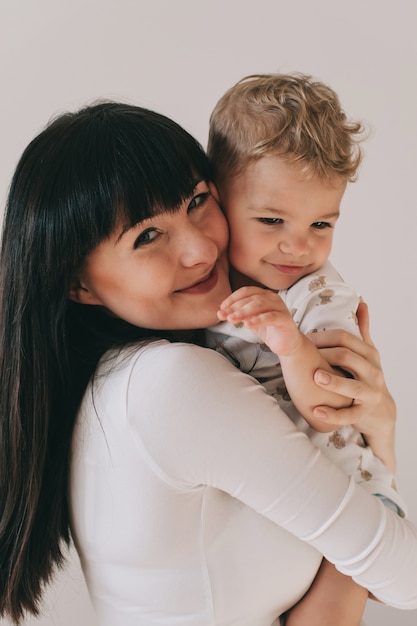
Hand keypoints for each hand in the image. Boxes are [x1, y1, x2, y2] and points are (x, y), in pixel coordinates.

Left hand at [218, 286, 301, 355]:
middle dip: (235, 307)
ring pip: (260, 305)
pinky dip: (258, 320)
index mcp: (264, 295)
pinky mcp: (285, 319)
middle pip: (251, 299)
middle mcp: (272, 298)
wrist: (286, 343)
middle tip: (224, 315)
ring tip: (232, 319)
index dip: (233, 298)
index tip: (222, 307)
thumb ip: (238, 316)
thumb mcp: (250, 321)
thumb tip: (220, 313)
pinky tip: (248, 324)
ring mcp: (280, 307)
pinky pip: (270, 317)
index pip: (246, 292)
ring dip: (244, 312)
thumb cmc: (268, 329)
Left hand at [308, 302, 395, 469]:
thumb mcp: (368, 352)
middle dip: (324, 354)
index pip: (345, 339)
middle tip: (302, 354)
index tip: (303, 339)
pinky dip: (332, 414)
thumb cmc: (368, 376)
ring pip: (352, 386)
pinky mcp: (363, 413)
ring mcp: (370, 393)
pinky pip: (348, 415)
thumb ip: (363, 329)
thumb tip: (361, 302)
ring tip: (315, 376)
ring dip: (333, 381)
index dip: (322, 336)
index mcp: (369, 354)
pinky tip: (316, 411)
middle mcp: (372, 372)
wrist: (382, 410)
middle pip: (347, 357)